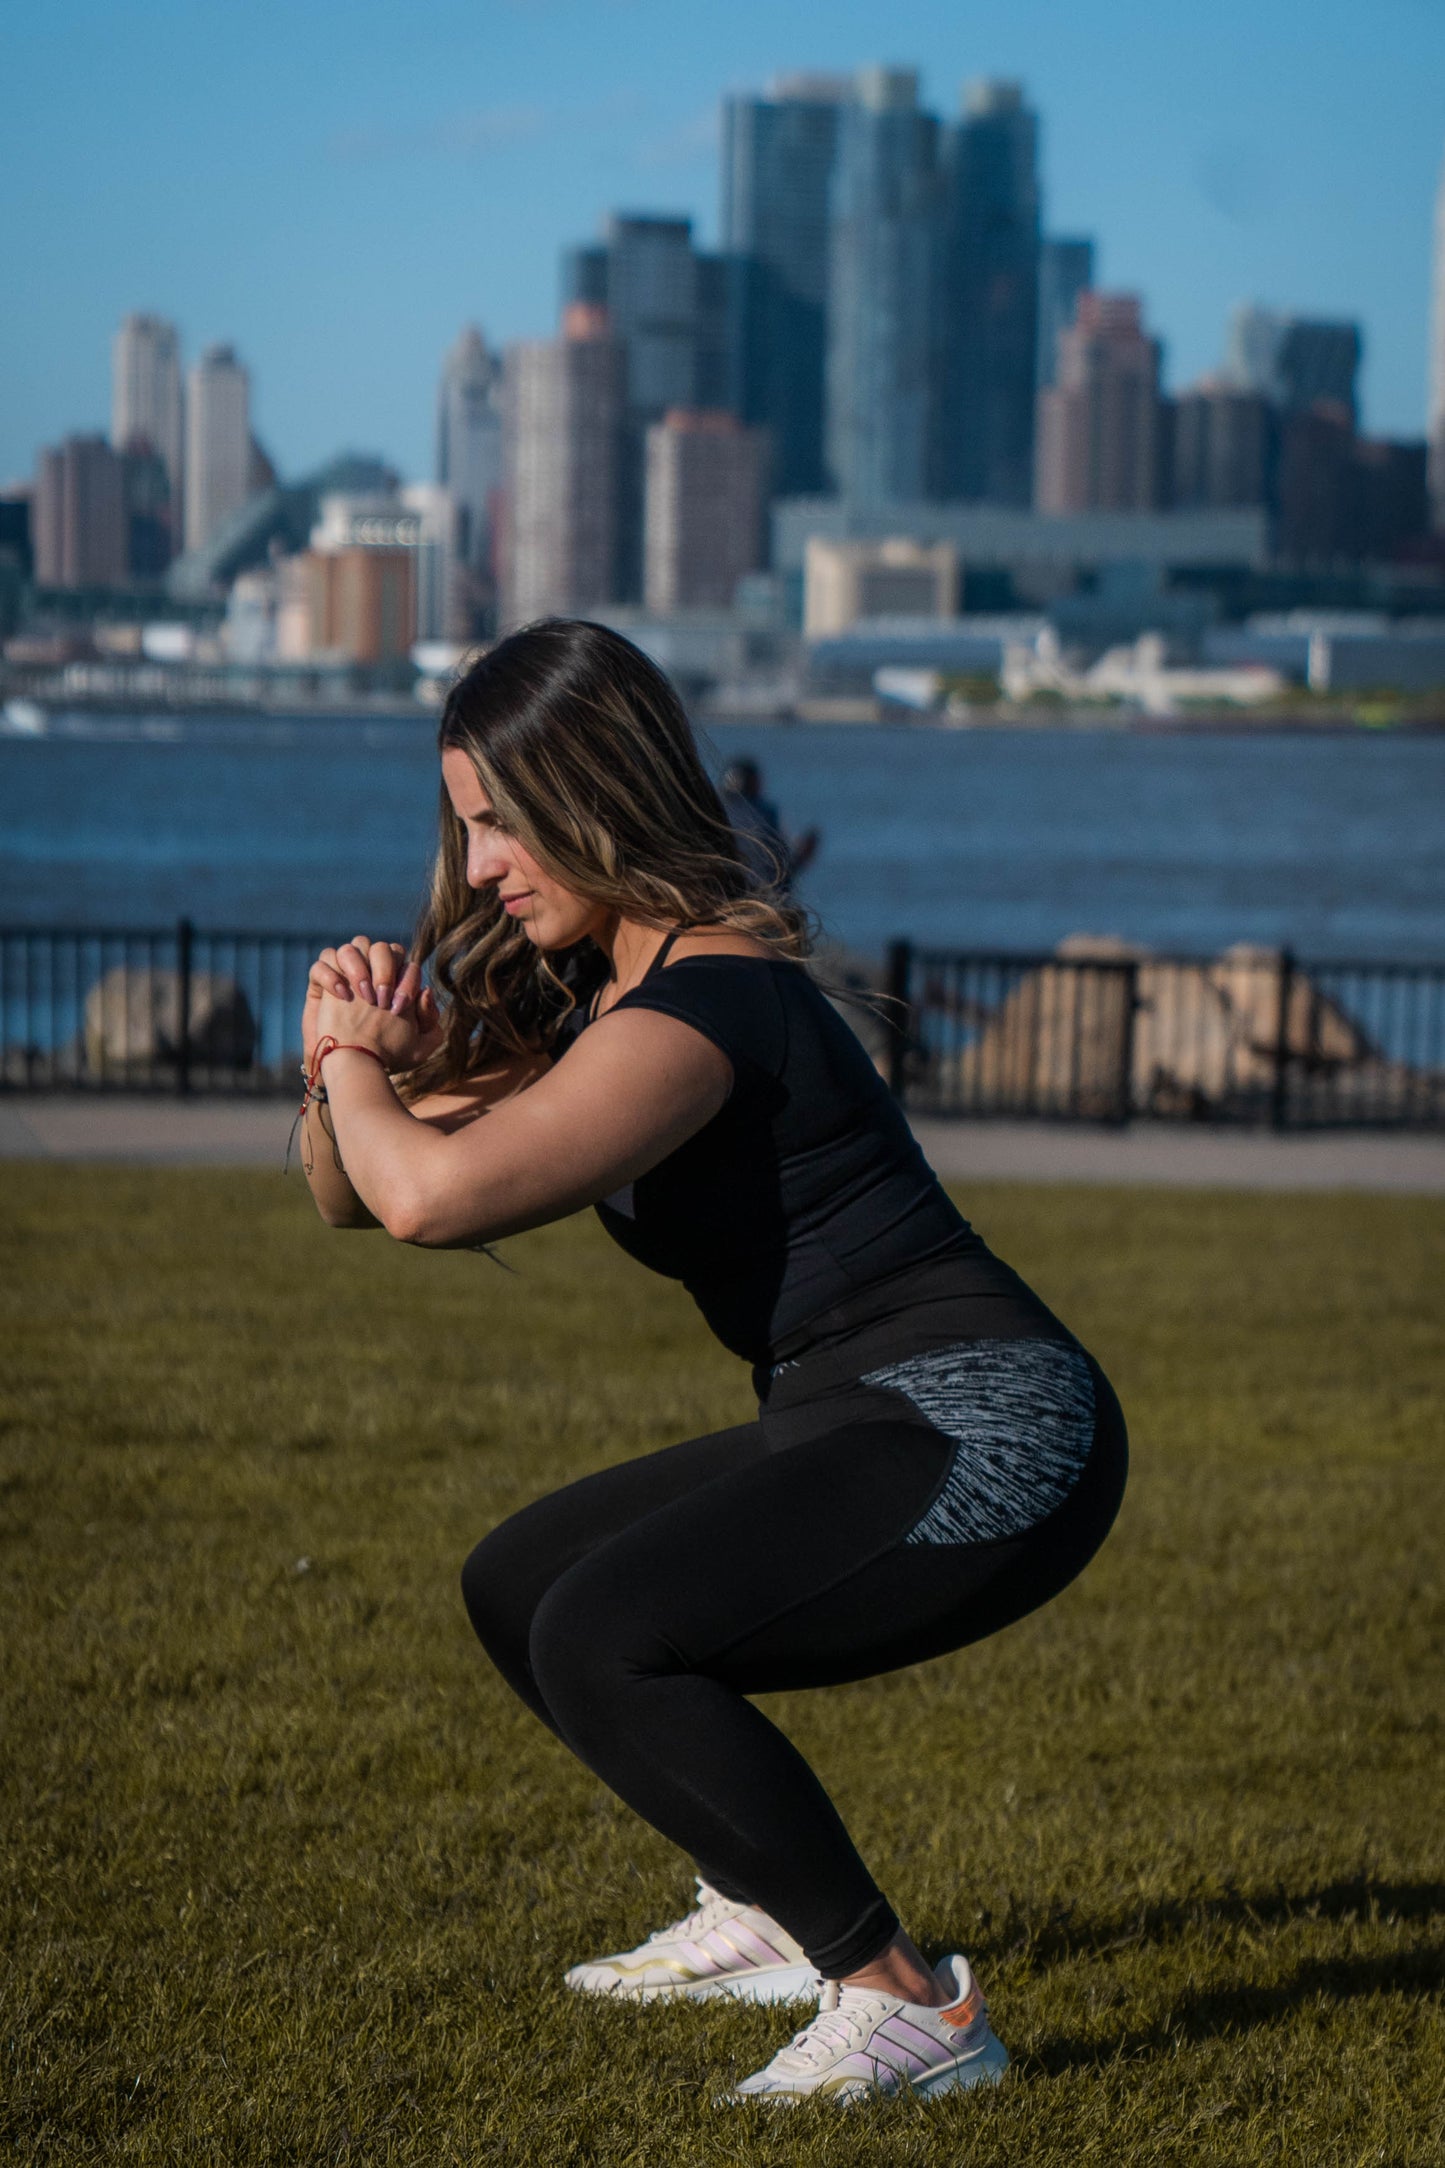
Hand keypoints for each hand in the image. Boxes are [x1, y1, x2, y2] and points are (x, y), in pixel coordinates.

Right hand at [302, 935, 440, 1066]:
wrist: (352, 1066)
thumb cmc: (387, 1054)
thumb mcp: (418, 1045)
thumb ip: (429, 1018)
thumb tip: (425, 991)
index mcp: (396, 981)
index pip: (404, 960)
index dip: (405, 979)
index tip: (399, 1007)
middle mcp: (371, 973)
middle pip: (379, 948)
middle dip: (384, 968)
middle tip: (382, 998)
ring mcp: (346, 976)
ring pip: (350, 948)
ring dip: (358, 966)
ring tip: (363, 995)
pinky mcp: (321, 984)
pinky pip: (322, 963)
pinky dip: (331, 975)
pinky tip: (341, 996)